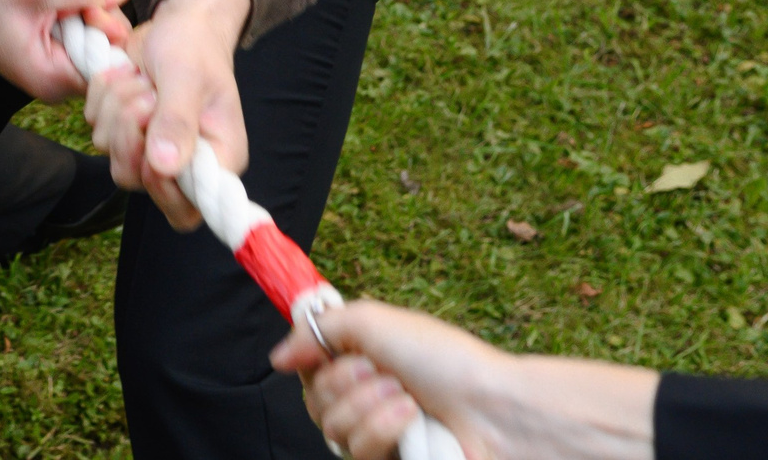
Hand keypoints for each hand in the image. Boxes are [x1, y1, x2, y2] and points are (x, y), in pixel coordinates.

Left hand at [90, 0, 250, 229]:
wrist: (179, 24)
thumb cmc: (195, 48)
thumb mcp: (187, 78)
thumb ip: (176, 122)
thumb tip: (165, 167)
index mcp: (216, 160)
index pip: (186, 210)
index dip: (160, 188)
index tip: (150, 143)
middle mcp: (183, 163)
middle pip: (136, 180)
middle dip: (129, 132)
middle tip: (146, 94)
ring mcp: (149, 148)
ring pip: (111, 152)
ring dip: (116, 107)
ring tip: (139, 78)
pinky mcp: (124, 129)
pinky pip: (96, 127)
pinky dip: (102, 97)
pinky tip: (125, 73)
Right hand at [269, 299, 656, 459]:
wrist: (490, 407)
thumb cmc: (442, 359)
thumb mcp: (374, 321)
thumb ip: (318, 330)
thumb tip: (277, 357)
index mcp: (361, 360)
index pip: (307, 366)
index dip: (309, 359)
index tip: (323, 352)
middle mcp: (364, 397)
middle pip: (313, 399)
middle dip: (344, 382)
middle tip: (380, 373)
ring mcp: (377, 433)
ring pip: (332, 428)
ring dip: (368, 407)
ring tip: (405, 399)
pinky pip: (356, 452)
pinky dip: (382, 430)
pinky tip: (409, 420)